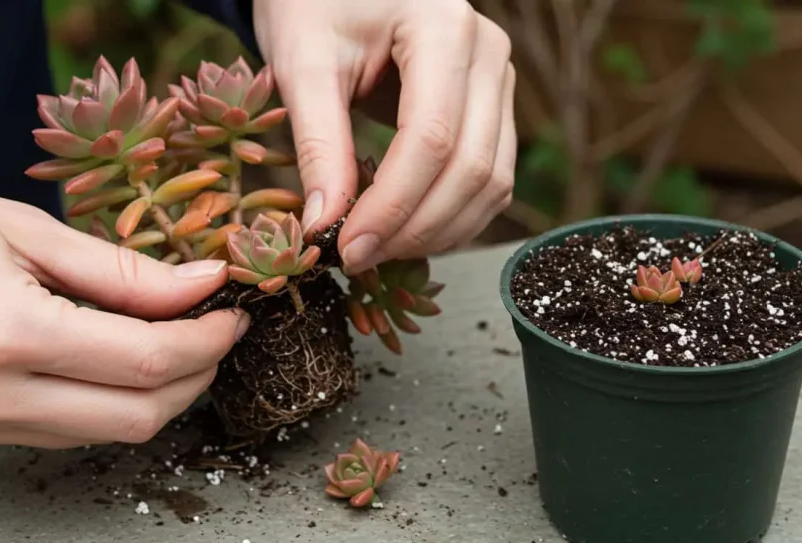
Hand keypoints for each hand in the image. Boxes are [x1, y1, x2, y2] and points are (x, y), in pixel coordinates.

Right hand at [0, 172, 248, 448]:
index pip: (148, 361)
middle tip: (214, 330)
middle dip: (195, 376)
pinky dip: (104, 401)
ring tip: (172, 339)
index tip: (232, 312)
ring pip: (103, 433)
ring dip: (155, 394)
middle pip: (137, 416)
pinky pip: (60, 431)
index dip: (208, 340)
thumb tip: (202, 284)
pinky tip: (112, 358)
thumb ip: (120, 268)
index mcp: (7, 334)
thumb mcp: (18, 226)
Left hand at [253, 0, 516, 273]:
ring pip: (492, 182)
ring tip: (378, 250)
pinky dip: (453, 215)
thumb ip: (318, 144)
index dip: (392, 205)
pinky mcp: (494, 106)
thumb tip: (325, 226)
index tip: (347, 246)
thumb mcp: (303, 63)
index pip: (431, 138)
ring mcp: (498, 79)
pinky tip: (406, 231)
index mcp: (443, 27)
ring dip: (438, 231)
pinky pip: (490, 178)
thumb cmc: (313, 3)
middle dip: (414, 228)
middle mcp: (487, 52)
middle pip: (471, 167)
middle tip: (356, 257)